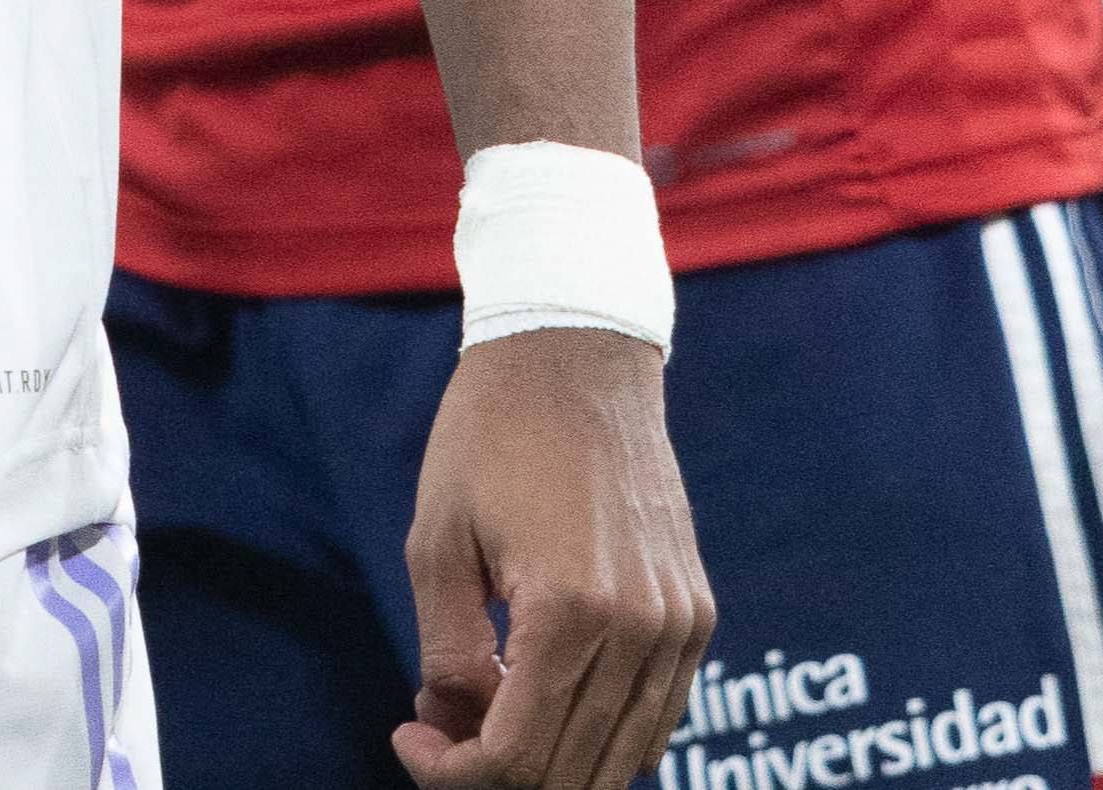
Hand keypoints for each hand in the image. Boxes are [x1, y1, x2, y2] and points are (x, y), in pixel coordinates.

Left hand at [394, 329, 709, 789]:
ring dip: (550, 763)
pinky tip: (544, 700)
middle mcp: (640, 628)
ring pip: (621, 758)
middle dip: (492, 774)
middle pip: (570, 772)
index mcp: (570, 610)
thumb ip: (445, 655)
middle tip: (441, 731)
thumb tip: (453, 731)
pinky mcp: (695, 612)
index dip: (450, 773)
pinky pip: (658, 717)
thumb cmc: (490, 437)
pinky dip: (602, 736)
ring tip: (487, 712)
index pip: (516, 757)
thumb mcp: (436, 543)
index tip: (407, 735)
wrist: (576, 355)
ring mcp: (678, 624)